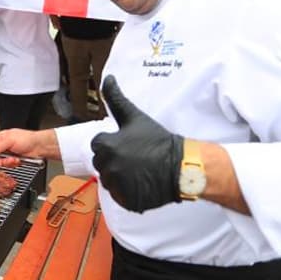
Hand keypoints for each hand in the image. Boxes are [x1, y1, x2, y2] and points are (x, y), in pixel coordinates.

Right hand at [0, 128, 44, 167]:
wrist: (39, 147)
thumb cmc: (28, 139)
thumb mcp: (11, 140)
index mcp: (1, 138)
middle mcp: (3, 145)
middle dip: (0, 160)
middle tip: (5, 159)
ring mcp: (8, 153)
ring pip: (1, 162)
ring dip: (8, 162)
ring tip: (14, 159)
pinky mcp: (13, 160)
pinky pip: (8, 165)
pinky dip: (13, 164)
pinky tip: (18, 161)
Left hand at [91, 75, 182, 212]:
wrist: (182, 166)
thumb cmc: (158, 140)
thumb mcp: (134, 117)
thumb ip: (116, 98)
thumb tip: (108, 78)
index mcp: (106, 146)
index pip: (98, 145)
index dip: (113, 143)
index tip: (128, 144)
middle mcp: (108, 167)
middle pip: (102, 164)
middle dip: (115, 160)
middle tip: (136, 157)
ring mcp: (118, 187)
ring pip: (110, 181)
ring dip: (120, 177)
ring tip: (140, 170)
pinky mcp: (127, 202)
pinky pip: (121, 197)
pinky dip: (129, 192)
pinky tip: (142, 183)